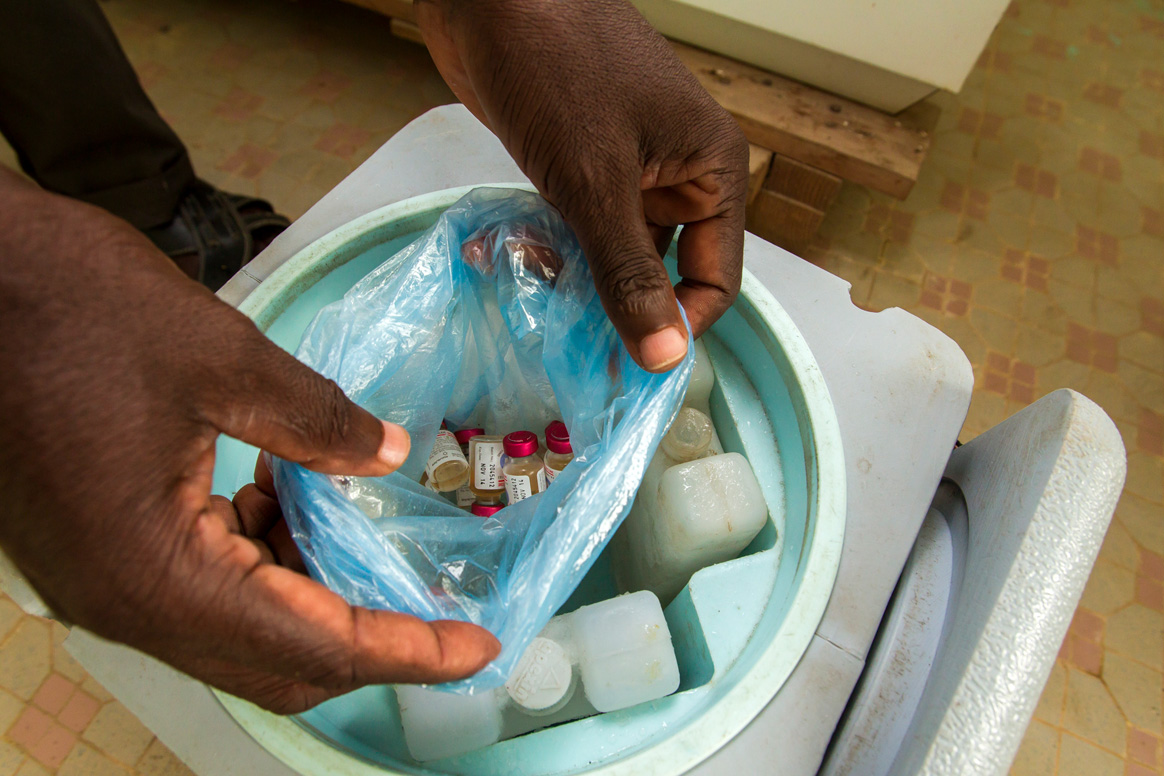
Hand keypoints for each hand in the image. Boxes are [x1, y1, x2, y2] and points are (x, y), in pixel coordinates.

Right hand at [0, 170, 498, 712]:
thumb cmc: (80, 309)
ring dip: (308, 594)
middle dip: (367, 640)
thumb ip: (319, 423)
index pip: (311, 645)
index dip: (405, 650)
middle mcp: (123, 600)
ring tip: (354, 527)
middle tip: (442, 613)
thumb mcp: (224, 360)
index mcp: (155, 570)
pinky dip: (257, 560)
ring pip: (236, 630)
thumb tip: (387, 455)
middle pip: (274, 663)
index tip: (475, 645)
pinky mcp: (92, 549)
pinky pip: (196, 587)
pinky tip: (278, 497)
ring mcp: (100, 580)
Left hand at [417, 0, 747, 371]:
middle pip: (663, 272)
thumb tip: (664, 357)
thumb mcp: (596, 180)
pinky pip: (577, 230)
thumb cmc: (557, 66)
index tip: (630, 369)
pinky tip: (510, 258)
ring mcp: (626, 171)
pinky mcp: (578, 166)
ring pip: (613, 255)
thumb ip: (629, 273)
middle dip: (618, 307)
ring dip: (575, 280)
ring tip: (532, 289)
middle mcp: (677, 176)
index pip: (716, 279)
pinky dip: (550, 249)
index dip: (678, 326)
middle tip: (573, 348)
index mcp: (711, 171)